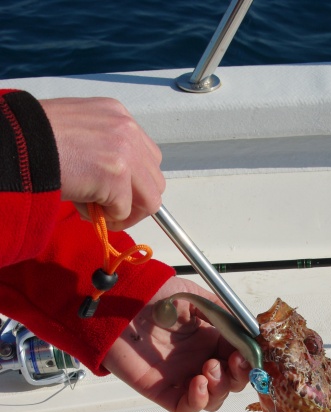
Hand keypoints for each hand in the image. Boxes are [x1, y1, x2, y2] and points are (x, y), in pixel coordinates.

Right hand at [40, 97, 164, 229]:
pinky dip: (107, 218)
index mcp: (118, 116)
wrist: (18, 142)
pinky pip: (124, 211)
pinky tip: (84, 207)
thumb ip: (103, 151)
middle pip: (155, 181)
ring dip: (125, 213)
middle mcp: (128, 129)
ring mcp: (125, 152)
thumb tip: (113, 185)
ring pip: (150, 200)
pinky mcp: (116, 175)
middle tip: (109, 210)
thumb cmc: (37, 139)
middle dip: (136, 202)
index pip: (147, 158)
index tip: (116, 195)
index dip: (135, 184)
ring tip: (97, 210)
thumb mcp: (80, 132)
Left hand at [102, 276, 250, 411]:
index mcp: (211, 339)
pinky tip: (198, 383)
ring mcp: (182, 378)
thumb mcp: (194, 297)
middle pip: (232, 382)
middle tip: (233, 361)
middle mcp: (199, 361)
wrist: (118, 303)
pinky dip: (199, 400)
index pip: (240, 357)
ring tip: (209, 368)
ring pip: (215, 398)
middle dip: (239, 375)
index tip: (254, 351)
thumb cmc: (153, 296)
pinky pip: (187, 408)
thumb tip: (251, 329)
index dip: (250, 358)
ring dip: (221, 387)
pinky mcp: (162, 391)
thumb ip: (223, 312)